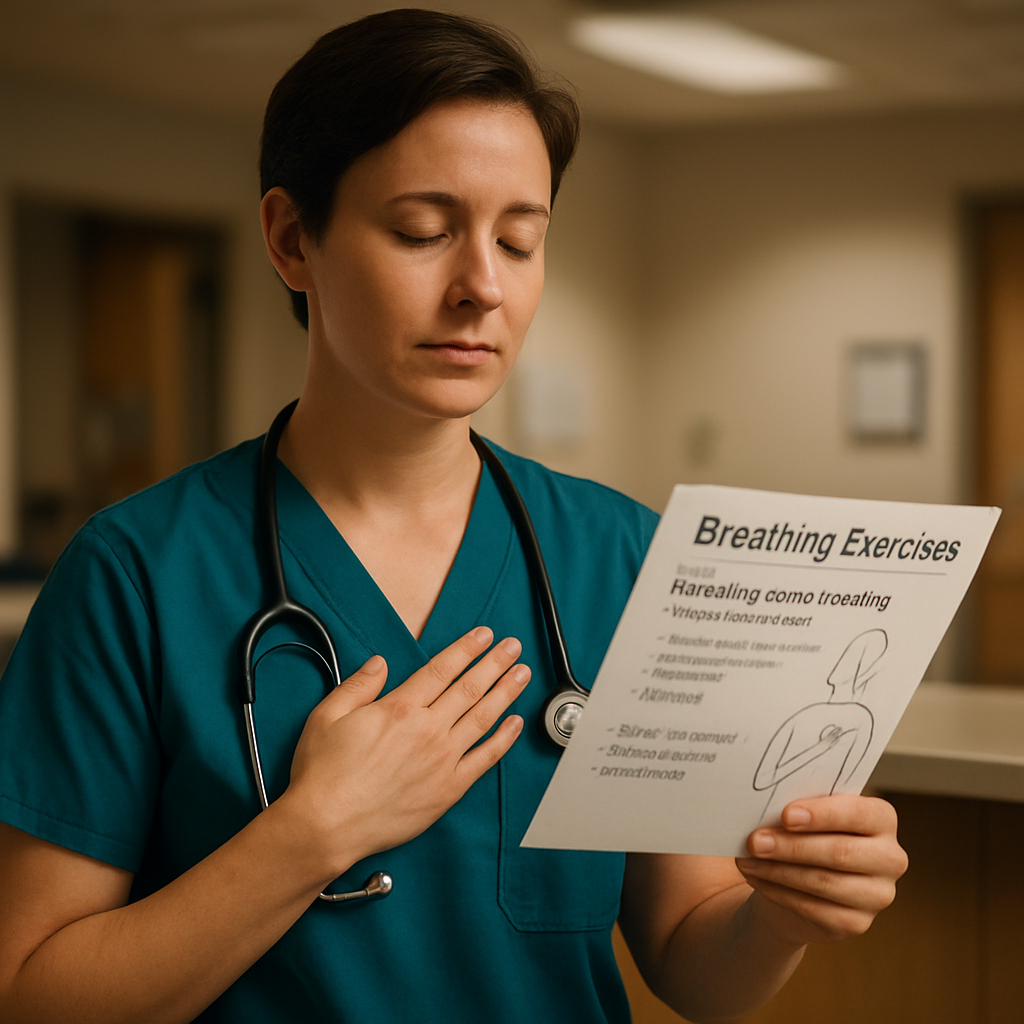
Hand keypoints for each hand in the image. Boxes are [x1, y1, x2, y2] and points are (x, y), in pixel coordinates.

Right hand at [281, 626, 529, 870]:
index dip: (466, 648)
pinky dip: (503, 739)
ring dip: (506, 692)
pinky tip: (515, 723)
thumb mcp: (327, 716)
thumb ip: (358, 685)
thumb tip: (380, 664)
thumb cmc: (324, 775)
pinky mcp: (448, 790)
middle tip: (512, 646)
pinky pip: (484, 759)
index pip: (442, 669)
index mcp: (399, 709)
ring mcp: (442, 760)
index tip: (484, 635)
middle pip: (470, 687)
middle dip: (495, 662)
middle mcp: (427, 730)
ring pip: (483, 717)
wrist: (327, 826)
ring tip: (522, 674)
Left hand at [735, 794, 907, 946]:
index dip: (822, 814)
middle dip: (792, 846)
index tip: (786, 815)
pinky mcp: (857, 923)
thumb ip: (799, 807)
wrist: (802, 878)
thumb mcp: (807, 813)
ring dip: (778, 871)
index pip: (858, 813)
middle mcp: (890, 858)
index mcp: (882, 819)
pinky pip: (814, 908)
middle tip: (754, 841)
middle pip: (840, 852)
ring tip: (747, 860)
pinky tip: (756, 878)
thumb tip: (764, 807)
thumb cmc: (805, 831)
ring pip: (824, 882)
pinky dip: (778, 891)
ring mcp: (878, 894)